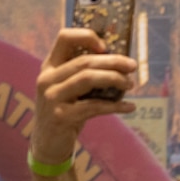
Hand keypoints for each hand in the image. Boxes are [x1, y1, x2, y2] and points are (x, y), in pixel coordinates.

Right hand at [32, 28, 137, 163]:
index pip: (64, 38)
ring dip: (114, 79)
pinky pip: (94, 107)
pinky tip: (130, 107)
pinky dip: (115, 106)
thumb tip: (120, 63)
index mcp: (49, 66)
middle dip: (112, 62)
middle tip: (132, 66)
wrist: (48, 143)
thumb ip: (84, 75)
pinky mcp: (61, 117)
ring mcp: (52, 97)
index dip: (87, 37)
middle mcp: (47, 78)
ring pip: (88, 79)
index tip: (107, 47)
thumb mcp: (69, 89)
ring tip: (130, 84)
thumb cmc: (65, 111)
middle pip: (84, 61)